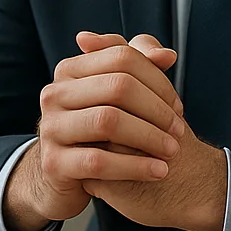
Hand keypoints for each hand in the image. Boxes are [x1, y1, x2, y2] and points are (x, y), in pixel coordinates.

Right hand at [2, 31, 185, 230]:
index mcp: (70, 69)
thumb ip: (140, 66)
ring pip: (108, 121)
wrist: (66, 174)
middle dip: (157, 109)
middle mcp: (54, 93)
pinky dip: (135, 166)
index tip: (177, 106)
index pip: (122, 57)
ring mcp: (50, 128)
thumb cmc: (98, 128)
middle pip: (118, 86)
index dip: (157, 80)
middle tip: (180, 131)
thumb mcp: (115, 94)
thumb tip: (167, 56)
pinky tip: (159, 171)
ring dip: (149, 137)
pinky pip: (99, 161)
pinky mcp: (53, 163)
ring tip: (172, 150)